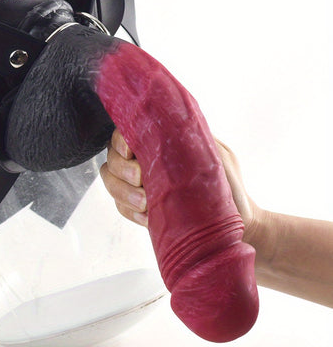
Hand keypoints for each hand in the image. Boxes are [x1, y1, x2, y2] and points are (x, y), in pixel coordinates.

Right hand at [100, 129, 260, 246]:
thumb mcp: (216, 155)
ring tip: (145, 204)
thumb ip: (193, 138)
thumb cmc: (228, 186)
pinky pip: (120, 207)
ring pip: (111, 182)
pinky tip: (147, 218)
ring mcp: (140, 186)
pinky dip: (129, 212)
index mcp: (160, 144)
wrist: (235, 222)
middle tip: (141, 179)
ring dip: (122, 193)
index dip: (120, 141)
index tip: (131, 151)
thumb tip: (170, 123)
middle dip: (121, 169)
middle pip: (111, 158)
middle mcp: (145, 162)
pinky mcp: (141, 210)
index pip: (126, 133)